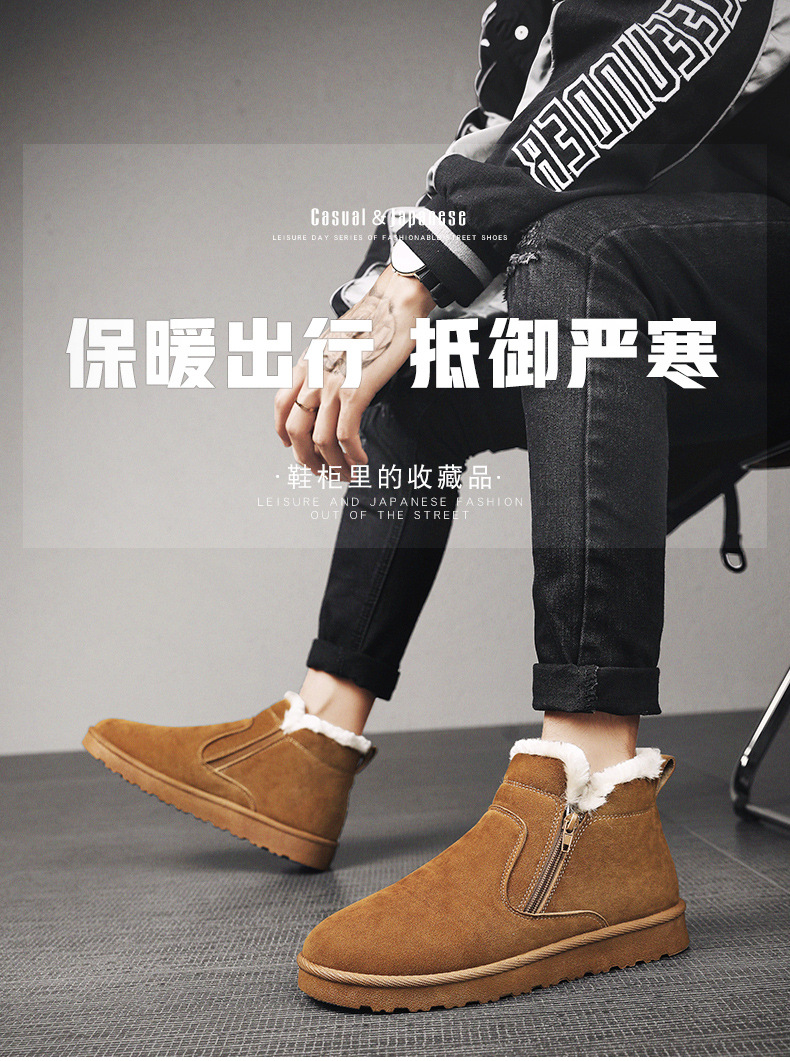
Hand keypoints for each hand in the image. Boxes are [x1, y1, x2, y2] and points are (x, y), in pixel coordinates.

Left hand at [274, 265, 435, 479]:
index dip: (284, 434)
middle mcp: (313, 375)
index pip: (281, 406)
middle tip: (322, 473)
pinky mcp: (356, 389)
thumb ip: (329, 363)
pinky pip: (346, 435)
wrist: (394, 300)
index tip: (293, 449)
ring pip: (320, 440)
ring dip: (333, 465)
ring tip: (347, 474)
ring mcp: (332, 383)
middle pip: (296, 432)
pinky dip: (352, 455)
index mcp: (307, 363)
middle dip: (307, 460)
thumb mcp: (338, 340)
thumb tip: (335, 383)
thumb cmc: (375, 318)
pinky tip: (362, 461)